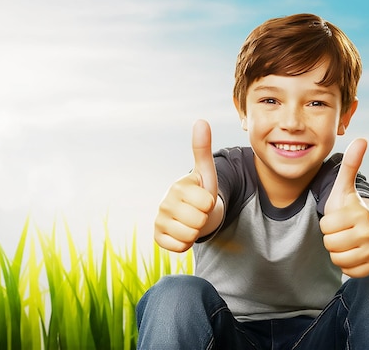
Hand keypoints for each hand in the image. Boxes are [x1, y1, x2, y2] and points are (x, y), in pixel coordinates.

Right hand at [154, 120, 217, 251]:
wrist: (192, 212)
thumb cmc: (200, 191)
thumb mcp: (206, 172)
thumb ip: (202, 149)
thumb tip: (201, 121)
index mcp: (177, 187)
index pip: (207, 203)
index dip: (210, 204)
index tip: (203, 199)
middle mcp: (164, 203)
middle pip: (199, 221)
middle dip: (203, 218)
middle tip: (198, 211)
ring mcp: (159, 221)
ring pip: (190, 235)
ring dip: (196, 231)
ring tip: (191, 221)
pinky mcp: (158, 237)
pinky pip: (180, 247)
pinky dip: (185, 244)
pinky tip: (183, 232)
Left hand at [320, 138, 368, 277]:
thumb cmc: (351, 208)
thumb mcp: (345, 188)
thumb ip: (349, 165)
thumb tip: (361, 139)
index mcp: (358, 214)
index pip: (325, 226)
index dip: (327, 223)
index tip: (338, 217)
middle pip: (329, 244)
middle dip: (332, 237)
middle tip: (342, 230)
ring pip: (337, 258)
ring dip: (337, 251)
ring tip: (346, 240)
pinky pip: (349, 271)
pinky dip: (347, 264)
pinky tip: (353, 252)